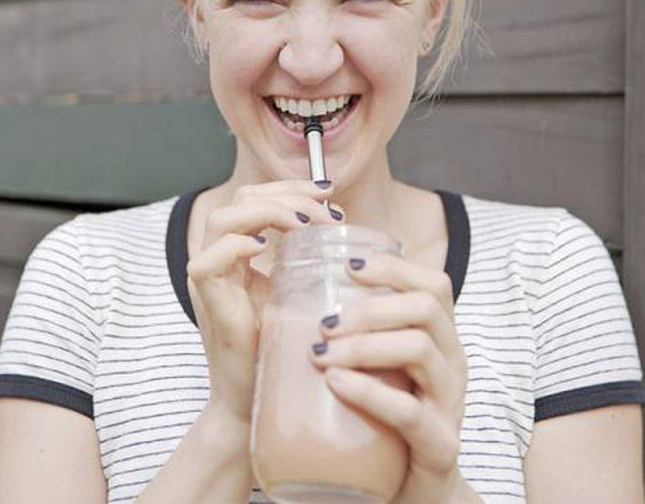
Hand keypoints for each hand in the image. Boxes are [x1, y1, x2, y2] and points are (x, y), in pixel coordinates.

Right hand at [187, 180, 341, 424]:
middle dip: (287, 195)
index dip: (290, 187)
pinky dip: (235, 246)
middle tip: (325, 211)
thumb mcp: (292, 291)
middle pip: (241, 199)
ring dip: (268, 212)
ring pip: (222, 220)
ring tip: (305, 224)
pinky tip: (267, 247)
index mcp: (238, 251)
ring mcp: (210, 278)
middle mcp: (219, 257)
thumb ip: (303, 259)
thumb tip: (340, 227)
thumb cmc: (274, 347)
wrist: (250, 399)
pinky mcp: (207, 302)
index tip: (328, 193)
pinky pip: (207, 261)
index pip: (255, 198)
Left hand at [309, 254, 473, 502]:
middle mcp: (452, 364)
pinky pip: (409, 410)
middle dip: (369, 307)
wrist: (407, 493)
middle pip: (425, 307)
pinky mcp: (440, 445)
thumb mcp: (376, 369)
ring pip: (419, 347)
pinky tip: (335, 384)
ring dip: (362, 344)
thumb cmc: (383, 421)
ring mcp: (451, 404)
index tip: (348, 267)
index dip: (393, 267)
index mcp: (440, 339)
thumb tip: (295, 292)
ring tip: (320, 353)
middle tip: (324, 324)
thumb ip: (357, 334)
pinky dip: (368, 391)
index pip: (432, 285)